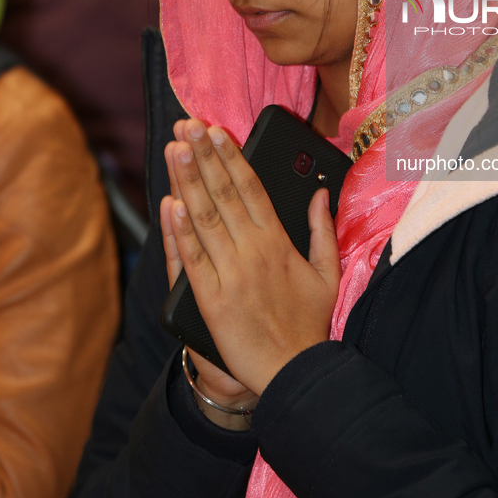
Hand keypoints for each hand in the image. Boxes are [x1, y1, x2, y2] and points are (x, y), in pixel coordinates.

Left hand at [161, 118, 341, 399]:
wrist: (293, 372)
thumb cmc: (309, 324)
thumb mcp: (327, 273)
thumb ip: (322, 230)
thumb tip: (319, 193)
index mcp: (279, 242)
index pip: (252, 188)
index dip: (232, 157)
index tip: (217, 130)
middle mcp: (252, 251)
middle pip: (223, 194)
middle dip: (204, 156)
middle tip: (187, 125)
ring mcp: (229, 273)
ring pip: (203, 217)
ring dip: (187, 181)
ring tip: (175, 149)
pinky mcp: (210, 298)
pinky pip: (190, 258)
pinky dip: (179, 230)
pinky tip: (170, 203)